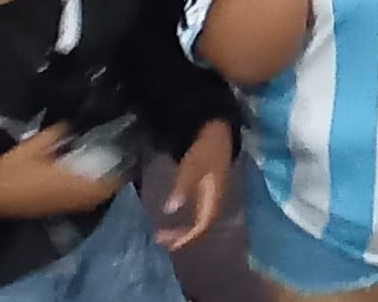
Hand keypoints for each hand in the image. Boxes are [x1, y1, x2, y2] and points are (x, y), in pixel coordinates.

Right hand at [0, 126, 129, 220]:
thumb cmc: (9, 170)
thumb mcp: (32, 145)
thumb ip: (57, 135)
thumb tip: (75, 125)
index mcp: (69, 179)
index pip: (105, 178)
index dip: (119, 167)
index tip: (126, 150)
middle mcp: (72, 196)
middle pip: (104, 191)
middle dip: (114, 176)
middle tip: (118, 157)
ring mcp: (64, 205)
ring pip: (94, 199)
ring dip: (103, 185)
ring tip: (107, 166)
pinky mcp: (56, 209)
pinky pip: (83, 202)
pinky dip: (90, 192)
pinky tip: (87, 179)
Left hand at [155, 120, 232, 248]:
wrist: (217, 134)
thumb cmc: (205, 150)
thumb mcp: (192, 167)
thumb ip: (183, 187)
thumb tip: (170, 210)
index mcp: (214, 197)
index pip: (202, 225)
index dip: (187, 238)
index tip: (170, 245)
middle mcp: (214, 201)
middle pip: (201, 227)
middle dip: (182, 237)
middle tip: (160, 240)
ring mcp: (211, 197)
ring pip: (199, 222)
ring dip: (182, 230)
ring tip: (163, 234)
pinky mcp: (206, 193)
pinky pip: (197, 214)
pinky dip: (184, 221)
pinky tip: (173, 218)